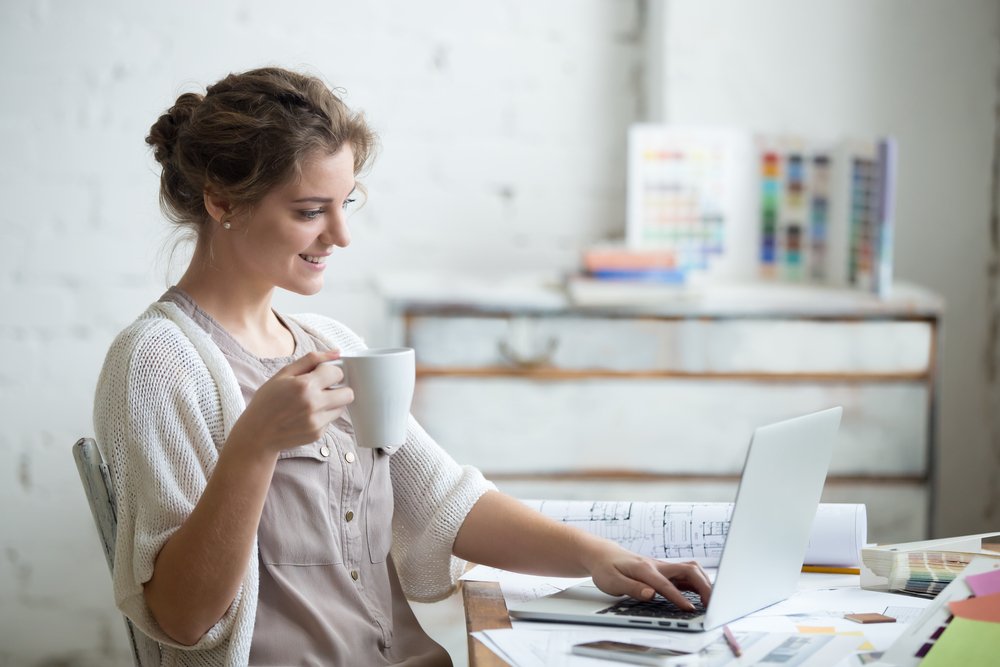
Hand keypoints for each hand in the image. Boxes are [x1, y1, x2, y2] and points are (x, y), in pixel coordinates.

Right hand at [229, 350, 354, 454]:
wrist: (257, 434)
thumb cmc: (267, 401)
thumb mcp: (284, 374)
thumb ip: (311, 359)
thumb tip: (336, 352)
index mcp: (305, 386)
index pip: (337, 373)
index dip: (330, 371)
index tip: (321, 374)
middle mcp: (314, 405)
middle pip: (348, 393)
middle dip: (339, 388)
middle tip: (324, 388)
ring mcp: (317, 422)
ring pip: (342, 408)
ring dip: (332, 402)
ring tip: (312, 402)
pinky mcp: (318, 434)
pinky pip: (331, 420)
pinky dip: (323, 416)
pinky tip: (306, 415)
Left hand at [583, 542, 711, 610]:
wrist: (604, 555)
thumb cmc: (607, 569)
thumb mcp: (612, 582)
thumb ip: (632, 588)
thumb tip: (651, 594)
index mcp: (644, 569)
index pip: (665, 584)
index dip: (679, 597)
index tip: (690, 609)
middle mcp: (657, 565)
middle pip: (688, 570)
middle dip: (703, 585)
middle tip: (713, 604)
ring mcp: (663, 567)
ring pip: (691, 570)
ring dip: (704, 582)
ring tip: (712, 600)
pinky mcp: (665, 571)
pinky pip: (687, 574)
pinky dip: (698, 583)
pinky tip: (703, 594)